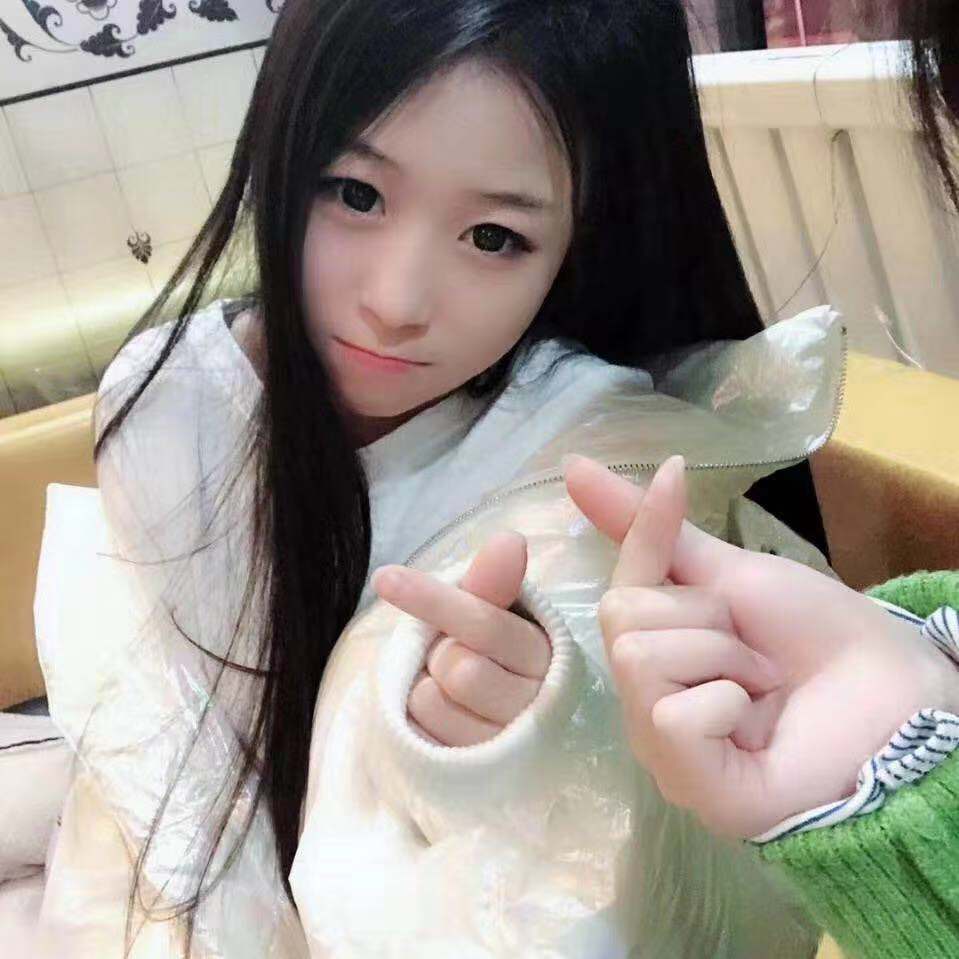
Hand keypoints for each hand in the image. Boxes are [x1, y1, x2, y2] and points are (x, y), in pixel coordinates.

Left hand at [371, 531, 550, 746]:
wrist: (490, 740)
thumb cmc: (490, 664)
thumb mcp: (490, 620)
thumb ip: (492, 584)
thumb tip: (510, 539)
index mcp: (547, 653)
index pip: (484, 623)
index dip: (433, 599)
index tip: (384, 577)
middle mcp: (540, 703)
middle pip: (458, 666)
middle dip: (442, 656)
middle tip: (454, 660)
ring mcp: (512, 748)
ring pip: (435, 697)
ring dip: (427, 688)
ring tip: (452, 694)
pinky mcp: (482, 778)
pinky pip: (423, 731)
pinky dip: (420, 720)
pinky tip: (443, 726)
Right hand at [564, 453, 958, 838]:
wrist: (892, 689)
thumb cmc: (814, 634)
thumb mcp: (728, 573)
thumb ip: (652, 531)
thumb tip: (571, 467)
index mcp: (652, 654)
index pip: (618, 584)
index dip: (646, 530)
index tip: (676, 469)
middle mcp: (643, 703)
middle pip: (620, 617)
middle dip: (703, 616)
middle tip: (753, 648)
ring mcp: (660, 748)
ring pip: (639, 658)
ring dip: (721, 656)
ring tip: (761, 687)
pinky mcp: (688, 784)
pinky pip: (670, 715)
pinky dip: (725, 702)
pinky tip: (752, 724)